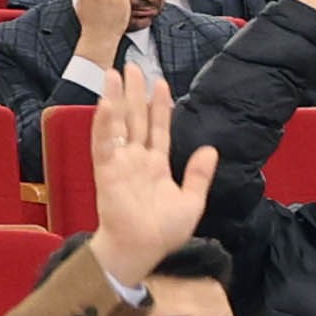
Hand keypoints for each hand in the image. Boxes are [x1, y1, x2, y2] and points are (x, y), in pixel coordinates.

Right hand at [83, 63, 217, 286]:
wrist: (142, 250)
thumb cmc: (163, 232)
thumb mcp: (192, 201)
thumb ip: (199, 175)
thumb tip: (211, 149)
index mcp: (155, 165)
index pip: (158, 128)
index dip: (160, 106)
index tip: (161, 83)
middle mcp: (136, 160)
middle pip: (136, 118)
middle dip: (134, 92)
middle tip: (133, 65)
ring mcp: (120, 163)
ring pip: (118, 124)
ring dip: (116, 98)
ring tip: (116, 73)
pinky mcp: (107, 171)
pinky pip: (104, 143)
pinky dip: (105, 122)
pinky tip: (107, 102)